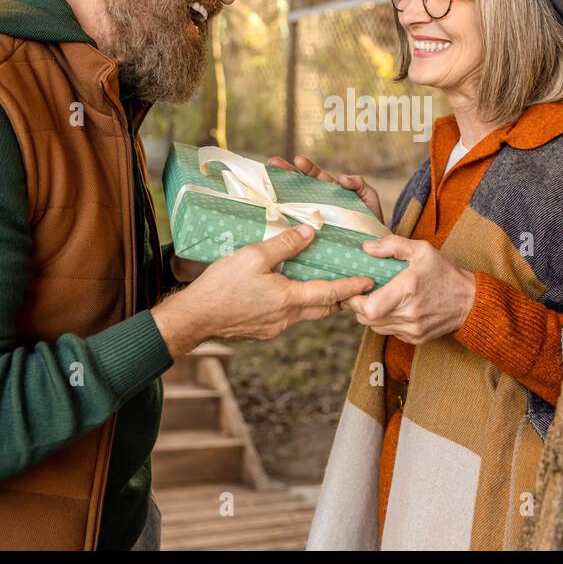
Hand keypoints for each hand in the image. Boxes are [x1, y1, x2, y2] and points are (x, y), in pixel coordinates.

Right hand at [152, 224, 374, 356]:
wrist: (194, 318)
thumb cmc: (221, 286)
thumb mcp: (253, 256)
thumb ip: (284, 244)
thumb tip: (310, 232)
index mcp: (289, 299)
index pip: (330, 294)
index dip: (351, 286)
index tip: (368, 281)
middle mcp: (287, 318)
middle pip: (322, 309)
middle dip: (339, 298)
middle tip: (353, 286)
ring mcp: (274, 327)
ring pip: (305, 313)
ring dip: (317, 302)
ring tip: (323, 285)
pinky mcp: (262, 330)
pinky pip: (287, 317)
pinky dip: (296, 305)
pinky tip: (288, 292)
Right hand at [267, 154, 382, 223]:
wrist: (371, 245)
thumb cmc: (370, 220)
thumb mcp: (368, 198)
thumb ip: (359, 185)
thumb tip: (342, 178)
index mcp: (331, 192)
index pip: (316, 176)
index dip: (307, 168)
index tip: (297, 160)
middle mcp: (319, 202)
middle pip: (300, 185)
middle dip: (287, 172)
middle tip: (273, 162)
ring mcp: (314, 216)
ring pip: (295, 201)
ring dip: (282, 190)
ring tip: (269, 179)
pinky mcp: (312, 231)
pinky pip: (298, 223)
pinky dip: (287, 218)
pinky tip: (274, 211)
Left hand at [342, 235, 476, 345]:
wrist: (470, 301)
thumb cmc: (445, 273)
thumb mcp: (422, 250)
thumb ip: (393, 245)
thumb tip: (367, 247)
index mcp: (408, 289)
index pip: (369, 308)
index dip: (356, 301)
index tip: (357, 290)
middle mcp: (409, 313)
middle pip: (367, 319)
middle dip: (360, 307)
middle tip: (364, 293)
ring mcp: (413, 329)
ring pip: (376, 327)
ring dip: (372, 315)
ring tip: (379, 300)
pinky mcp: (416, 338)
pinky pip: (390, 333)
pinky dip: (387, 322)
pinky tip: (395, 309)